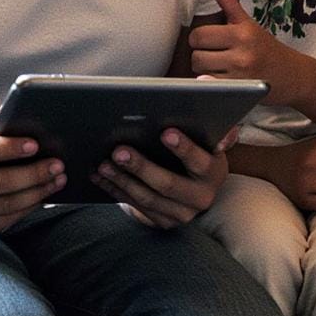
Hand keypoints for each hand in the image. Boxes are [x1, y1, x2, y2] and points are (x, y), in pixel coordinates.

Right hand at [0, 109, 63, 241]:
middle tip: (58, 166)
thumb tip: (11, 110)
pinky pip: (1, 223)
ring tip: (56, 181)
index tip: (36, 145)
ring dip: (37, 194)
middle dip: (34, 174)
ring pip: (5, 205)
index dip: (10, 148)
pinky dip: (25, 211)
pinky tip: (39, 199)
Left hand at [95, 125, 234, 229]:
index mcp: (214, 172)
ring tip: (104, 163)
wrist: (195, 183)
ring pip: (148, 198)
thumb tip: (210, 94)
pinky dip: (116, 191)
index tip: (165, 132)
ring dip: (122, 181)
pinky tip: (100, 176)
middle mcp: (202, 197)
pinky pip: (136, 207)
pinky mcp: (163, 222)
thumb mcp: (210, 133)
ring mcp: (182, 214)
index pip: (201, 161)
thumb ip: (213, 114)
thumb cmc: (198, 147)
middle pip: (168, 184)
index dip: (184, 148)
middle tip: (119, 151)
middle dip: (142, 167)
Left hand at [187, 0, 304, 104]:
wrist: (292, 75)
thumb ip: (229, 4)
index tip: (209, 42)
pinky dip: (211, 85)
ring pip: (201, 73)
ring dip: (205, 72)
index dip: (199, 39)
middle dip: (201, 56)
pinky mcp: (240, 92)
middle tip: (214, 56)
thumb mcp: (250, 24)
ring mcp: (241, 75)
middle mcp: (242, 54)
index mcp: (242, 33)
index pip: (199, 35)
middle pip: (197, 56)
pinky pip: (211, 87)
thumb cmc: (267, 48)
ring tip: (220, 69)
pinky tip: (221, 80)